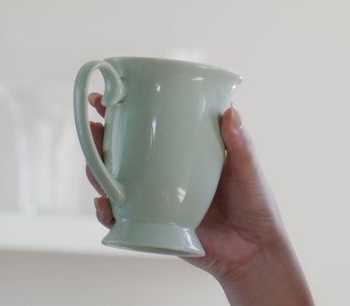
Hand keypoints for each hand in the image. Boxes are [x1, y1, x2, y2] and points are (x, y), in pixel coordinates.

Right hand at [85, 94, 311, 303]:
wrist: (254, 253)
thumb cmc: (256, 206)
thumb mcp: (249, 169)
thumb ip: (240, 143)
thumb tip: (230, 112)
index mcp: (185, 154)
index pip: (151, 128)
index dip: (126, 113)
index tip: (108, 96)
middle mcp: (166, 175)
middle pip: (124, 154)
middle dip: (101, 140)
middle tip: (94, 126)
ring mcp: (157, 201)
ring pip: (117, 183)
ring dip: (98, 172)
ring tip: (93, 164)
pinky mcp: (154, 227)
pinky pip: (123, 220)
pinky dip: (108, 212)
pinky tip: (104, 203)